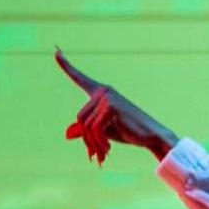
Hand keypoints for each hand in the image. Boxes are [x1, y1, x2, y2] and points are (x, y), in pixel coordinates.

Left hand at [57, 49, 177, 164]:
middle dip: (87, 139)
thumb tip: (68, 134)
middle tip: (94, 155)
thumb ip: (86, 130)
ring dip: (93, 144)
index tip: (56, 52)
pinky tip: (107, 151)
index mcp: (101, 92)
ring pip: (86, 126)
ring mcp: (108, 98)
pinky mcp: (111, 108)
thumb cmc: (128, 132)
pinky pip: (94, 129)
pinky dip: (99, 143)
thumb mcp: (104, 130)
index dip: (66, 66)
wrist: (152, 136)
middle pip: (80, 118)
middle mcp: (104, 91)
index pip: (80, 78)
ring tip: (101, 155)